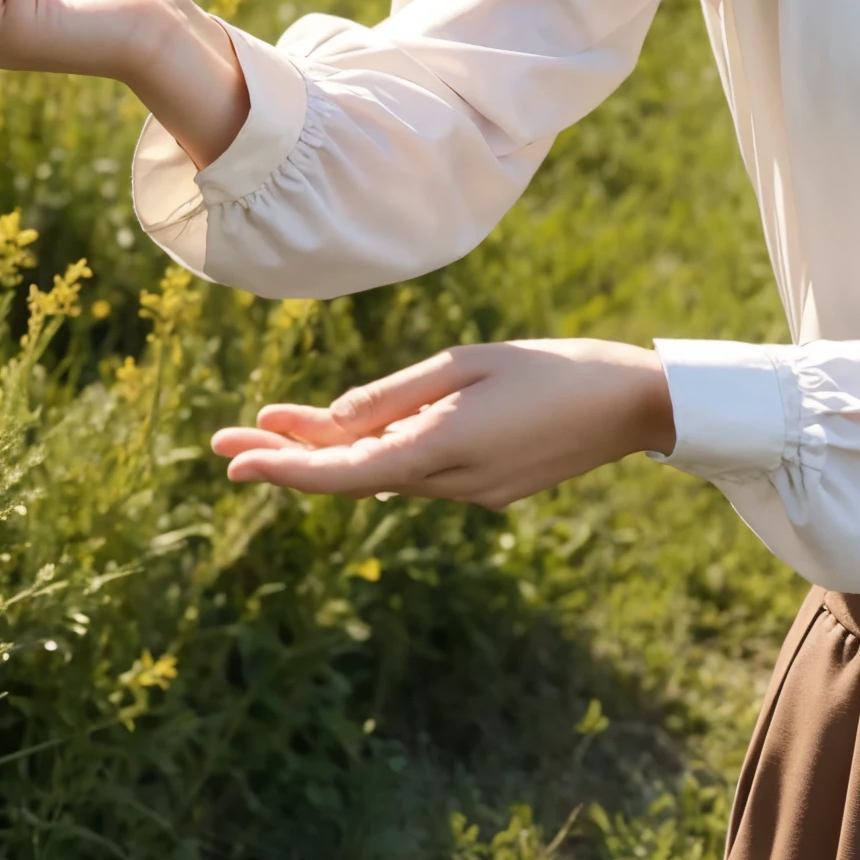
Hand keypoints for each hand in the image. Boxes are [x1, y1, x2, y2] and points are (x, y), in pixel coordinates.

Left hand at [210, 340, 677, 506]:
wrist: (633, 404)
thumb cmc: (553, 368)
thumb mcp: (467, 366)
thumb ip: (395, 396)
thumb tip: (332, 424)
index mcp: (440, 450)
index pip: (340, 471)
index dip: (281, 466)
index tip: (232, 459)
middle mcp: (447, 484)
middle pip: (350, 476)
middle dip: (288, 457)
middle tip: (225, 444)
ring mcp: (470, 494)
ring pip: (382, 475)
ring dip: (332, 453)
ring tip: (275, 425)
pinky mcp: (490, 490)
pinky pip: (418, 473)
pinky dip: (379, 455)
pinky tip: (358, 436)